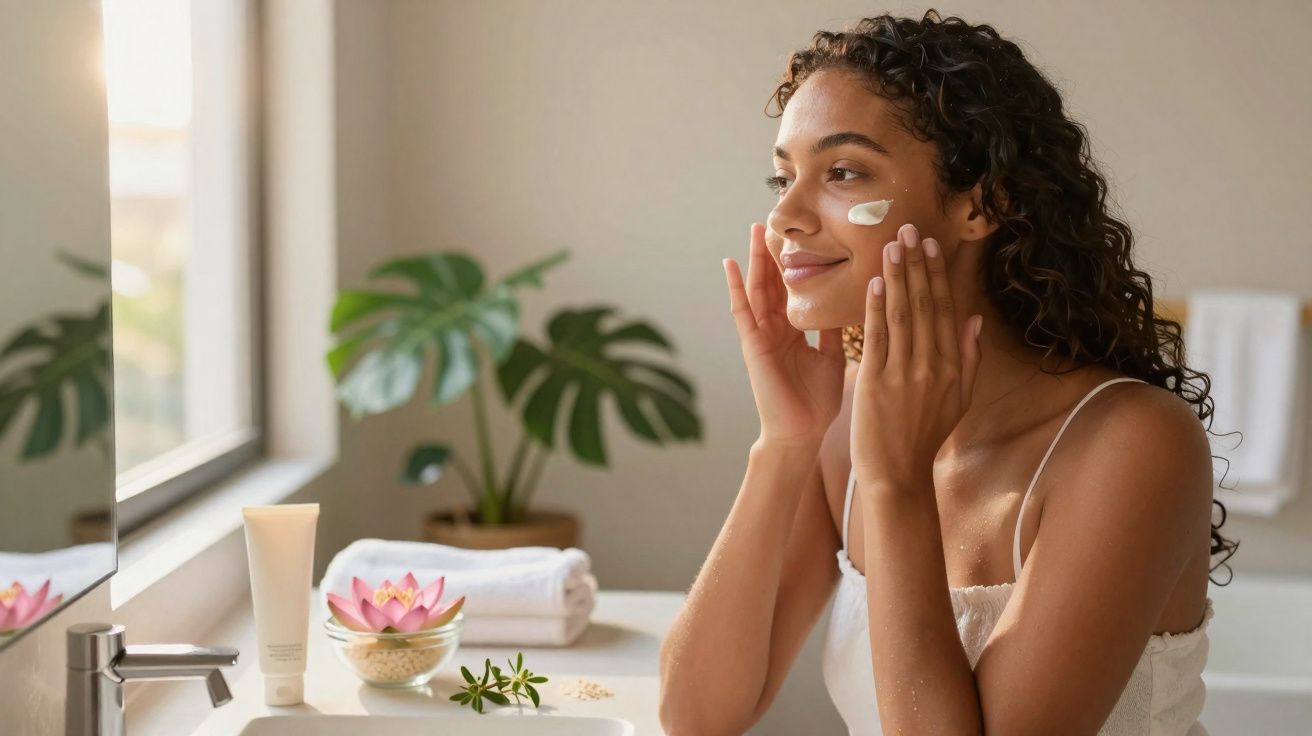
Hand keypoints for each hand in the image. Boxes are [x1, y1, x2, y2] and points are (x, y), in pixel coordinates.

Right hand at [724, 223, 845, 447]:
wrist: (802, 434)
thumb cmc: (816, 403)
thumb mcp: (832, 357)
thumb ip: (834, 329)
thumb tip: (853, 300)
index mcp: (795, 331)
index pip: (793, 289)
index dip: (795, 262)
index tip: (801, 235)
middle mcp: (776, 329)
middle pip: (774, 282)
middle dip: (773, 252)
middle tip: (775, 219)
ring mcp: (762, 335)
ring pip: (758, 289)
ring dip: (756, 260)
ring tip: (755, 230)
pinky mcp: (752, 345)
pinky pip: (742, 311)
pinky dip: (735, 287)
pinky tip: (732, 264)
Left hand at [850, 224, 983, 491]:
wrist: (897, 473)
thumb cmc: (924, 435)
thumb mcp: (958, 399)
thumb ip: (968, 359)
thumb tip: (975, 320)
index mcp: (952, 367)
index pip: (944, 310)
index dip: (936, 275)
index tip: (929, 245)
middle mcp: (932, 366)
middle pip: (924, 305)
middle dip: (915, 264)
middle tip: (907, 230)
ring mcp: (903, 374)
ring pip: (901, 315)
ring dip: (895, 277)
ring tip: (890, 246)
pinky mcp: (875, 382)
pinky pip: (877, 338)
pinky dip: (875, 309)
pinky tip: (872, 284)